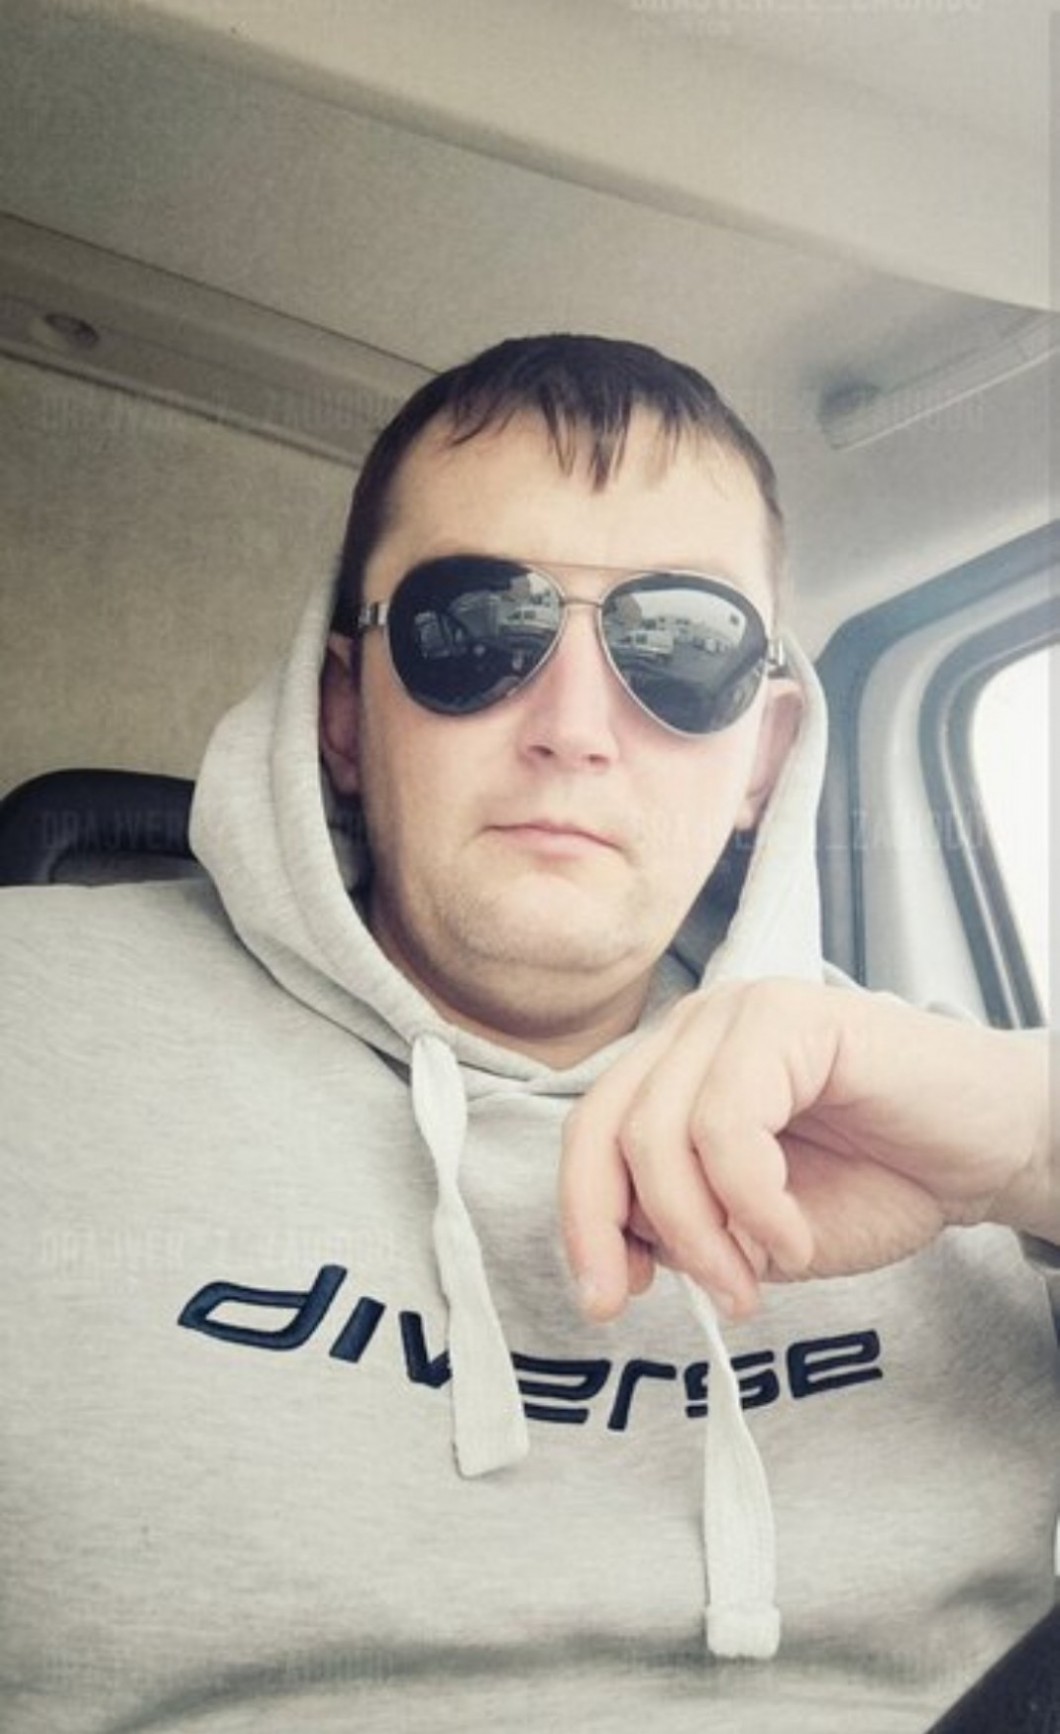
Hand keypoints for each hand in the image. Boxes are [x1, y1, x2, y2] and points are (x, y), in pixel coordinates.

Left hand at [559, 979, 1053, 1320]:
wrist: (991, 1150)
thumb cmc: (886, 1179)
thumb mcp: (760, 1231)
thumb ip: (691, 1230)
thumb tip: (637, 1249)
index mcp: (675, 1073)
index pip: (589, 1137)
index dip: (584, 1222)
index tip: (609, 1297)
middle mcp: (693, 1032)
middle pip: (603, 1129)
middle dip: (617, 1231)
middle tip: (669, 1301)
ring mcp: (736, 1014)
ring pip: (659, 1133)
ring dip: (701, 1233)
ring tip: (754, 1282)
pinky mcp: (786, 1016)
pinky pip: (726, 1123)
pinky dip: (752, 1201)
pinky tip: (792, 1238)